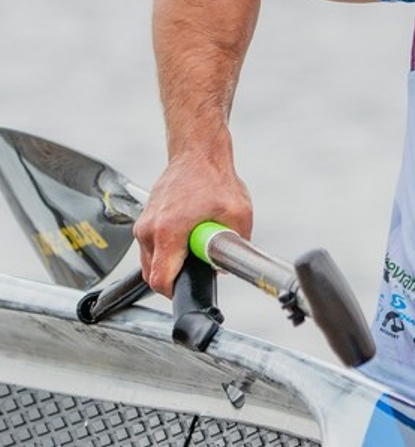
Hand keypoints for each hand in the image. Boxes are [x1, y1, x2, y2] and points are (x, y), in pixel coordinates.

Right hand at [135, 151, 252, 297]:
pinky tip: (187, 237)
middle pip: (152, 275)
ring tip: (194, 247)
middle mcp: (148, 230)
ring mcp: (143, 225)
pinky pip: (151, 248)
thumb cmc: (214, 179)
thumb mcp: (239, 215)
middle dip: (176, 278)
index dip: (177, 292)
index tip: (191, 290)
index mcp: (168, 232)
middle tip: (199, 266)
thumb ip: (236, 245)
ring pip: (150, 262)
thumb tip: (227, 265)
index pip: (160, 280)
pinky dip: (167, 250)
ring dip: (171, 263)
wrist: (197, 154)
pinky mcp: (144, 220)